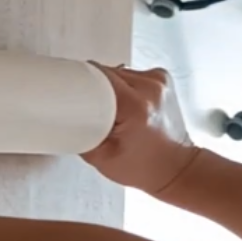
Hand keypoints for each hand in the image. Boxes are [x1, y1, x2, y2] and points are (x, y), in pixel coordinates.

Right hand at [81, 64, 199, 193]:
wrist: (178, 169)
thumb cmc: (145, 168)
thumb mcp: (101, 159)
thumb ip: (80, 135)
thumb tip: (63, 118)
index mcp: (136, 107)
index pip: (99, 76)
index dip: (79, 79)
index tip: (68, 88)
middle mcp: (151, 88)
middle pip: (108, 72)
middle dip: (93, 86)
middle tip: (89, 108)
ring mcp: (160, 81)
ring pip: (119, 71)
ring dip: (109, 86)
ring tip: (110, 110)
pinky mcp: (162, 79)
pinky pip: (131, 73)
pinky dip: (123, 85)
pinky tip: (124, 103)